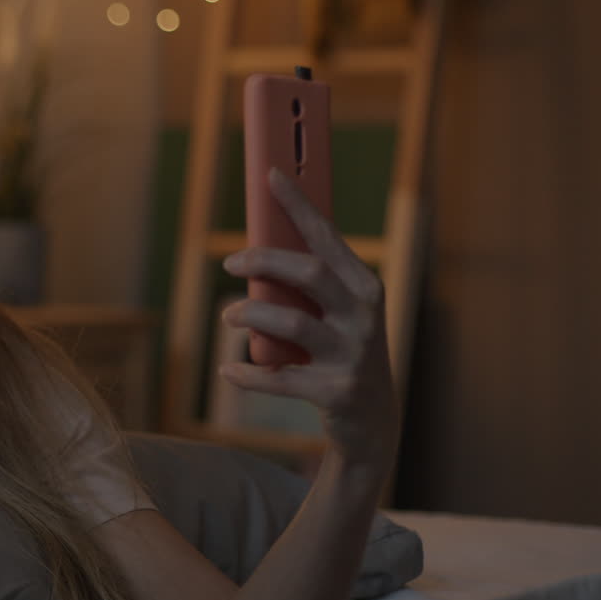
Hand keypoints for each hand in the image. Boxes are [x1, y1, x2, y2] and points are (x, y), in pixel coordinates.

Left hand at [220, 168, 399, 470]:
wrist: (374, 424)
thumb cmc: (341, 354)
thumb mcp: (335, 315)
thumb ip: (306, 286)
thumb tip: (254, 252)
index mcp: (364, 287)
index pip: (328, 236)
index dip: (299, 205)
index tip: (270, 175)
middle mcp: (364, 316)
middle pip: (308, 273)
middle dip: (263, 261)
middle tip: (228, 261)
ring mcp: (354, 356)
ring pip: (291, 322)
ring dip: (250, 314)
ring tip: (229, 316)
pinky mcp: (337, 393)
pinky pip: (280, 378)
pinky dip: (248, 375)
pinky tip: (227, 371)